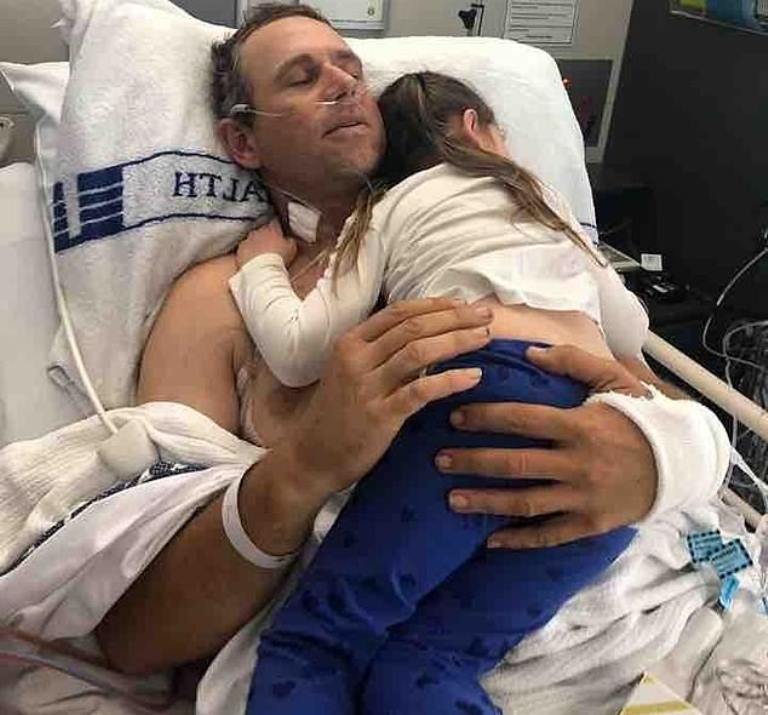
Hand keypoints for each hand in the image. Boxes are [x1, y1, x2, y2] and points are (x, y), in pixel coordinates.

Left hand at [236, 218, 297, 268]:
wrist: (262, 270)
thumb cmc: (279, 258)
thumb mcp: (292, 248)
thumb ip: (290, 240)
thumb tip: (289, 238)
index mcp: (272, 229)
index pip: (275, 222)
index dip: (278, 226)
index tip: (280, 231)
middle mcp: (258, 231)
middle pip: (262, 229)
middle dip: (266, 235)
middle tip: (271, 244)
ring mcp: (248, 239)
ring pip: (252, 238)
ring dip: (256, 243)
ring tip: (262, 253)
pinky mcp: (241, 249)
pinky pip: (244, 247)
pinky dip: (248, 251)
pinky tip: (253, 258)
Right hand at [276, 299, 494, 498]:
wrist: (312, 457)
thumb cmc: (338, 414)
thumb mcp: (351, 373)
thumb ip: (383, 353)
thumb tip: (429, 336)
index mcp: (351, 342)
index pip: (399, 312)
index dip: (435, 305)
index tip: (464, 304)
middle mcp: (357, 358)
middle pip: (414, 326)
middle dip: (455, 317)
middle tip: (486, 315)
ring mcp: (367, 386)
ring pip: (419, 351)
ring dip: (457, 340)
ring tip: (485, 338)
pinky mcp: (379, 415)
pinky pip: (421, 390)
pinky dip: (450, 380)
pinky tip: (473, 376)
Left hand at [435, 345, 656, 548]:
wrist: (681, 462)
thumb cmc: (640, 416)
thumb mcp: (614, 379)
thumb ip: (571, 361)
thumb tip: (528, 350)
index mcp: (579, 426)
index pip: (522, 420)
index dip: (485, 418)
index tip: (454, 417)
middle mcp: (578, 463)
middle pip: (516, 463)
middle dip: (473, 462)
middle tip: (439, 460)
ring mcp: (583, 498)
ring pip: (526, 502)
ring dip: (486, 501)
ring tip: (451, 499)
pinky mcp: (590, 524)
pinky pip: (549, 535)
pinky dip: (519, 539)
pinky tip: (490, 540)